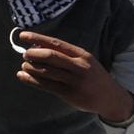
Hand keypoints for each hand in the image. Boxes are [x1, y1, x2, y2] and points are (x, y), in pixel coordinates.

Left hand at [15, 31, 133, 121]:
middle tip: (25, 54)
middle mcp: (79, 66)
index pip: (56, 43)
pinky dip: (31, 79)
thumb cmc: (92, 76)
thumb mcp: (84, 61)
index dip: (37, 38)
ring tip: (24, 65)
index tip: (23, 35)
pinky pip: (45, 85)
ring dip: (30, 67)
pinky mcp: (69, 94)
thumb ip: (64, 54)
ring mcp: (74, 81)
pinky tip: (22, 76)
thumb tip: (36, 46)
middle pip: (50, 56)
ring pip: (46, 71)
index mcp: (82, 54)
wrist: (111, 98)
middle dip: (33, 53)